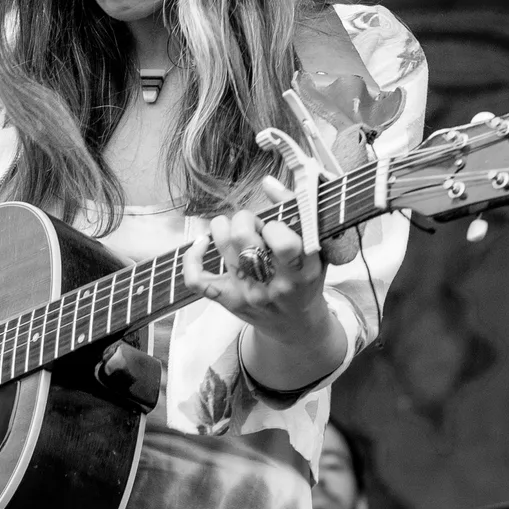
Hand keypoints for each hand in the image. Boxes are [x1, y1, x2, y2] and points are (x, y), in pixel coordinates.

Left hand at [185, 178, 334, 338]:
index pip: (283, 242)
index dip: (274, 225)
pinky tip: (202, 242)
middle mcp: (274, 285)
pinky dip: (192, 256)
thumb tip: (268, 181)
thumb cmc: (307, 280)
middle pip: (244, 238)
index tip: (276, 227)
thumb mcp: (316, 249)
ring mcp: (248, 293)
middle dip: (246, 219)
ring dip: (226, 226)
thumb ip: (297, 211)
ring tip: (237, 231)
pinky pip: (197, 279)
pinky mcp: (228, 300)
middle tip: (255, 225)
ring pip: (222, 246)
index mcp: (301, 272)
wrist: (297, 326)